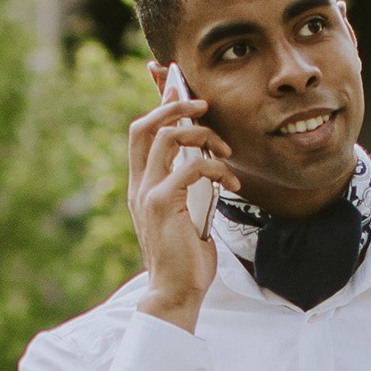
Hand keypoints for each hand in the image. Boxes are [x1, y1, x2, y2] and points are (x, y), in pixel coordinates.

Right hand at [127, 87, 231, 329]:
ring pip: (166, 138)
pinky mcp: (163, 203)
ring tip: (225, 148)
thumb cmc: (186, 256)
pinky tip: (231, 180)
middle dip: (173, 105)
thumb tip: (206, 160)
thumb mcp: (188, 211)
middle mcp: (139, 184)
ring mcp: (148, 193)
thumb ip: (189, 185)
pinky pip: (191, 166)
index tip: (173, 79)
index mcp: (142, 184)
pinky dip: (216, 166)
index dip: (156, 102)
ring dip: (201, 134)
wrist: (176, 291)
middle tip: (203, 102)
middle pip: (145, 125)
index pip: (142, 131)